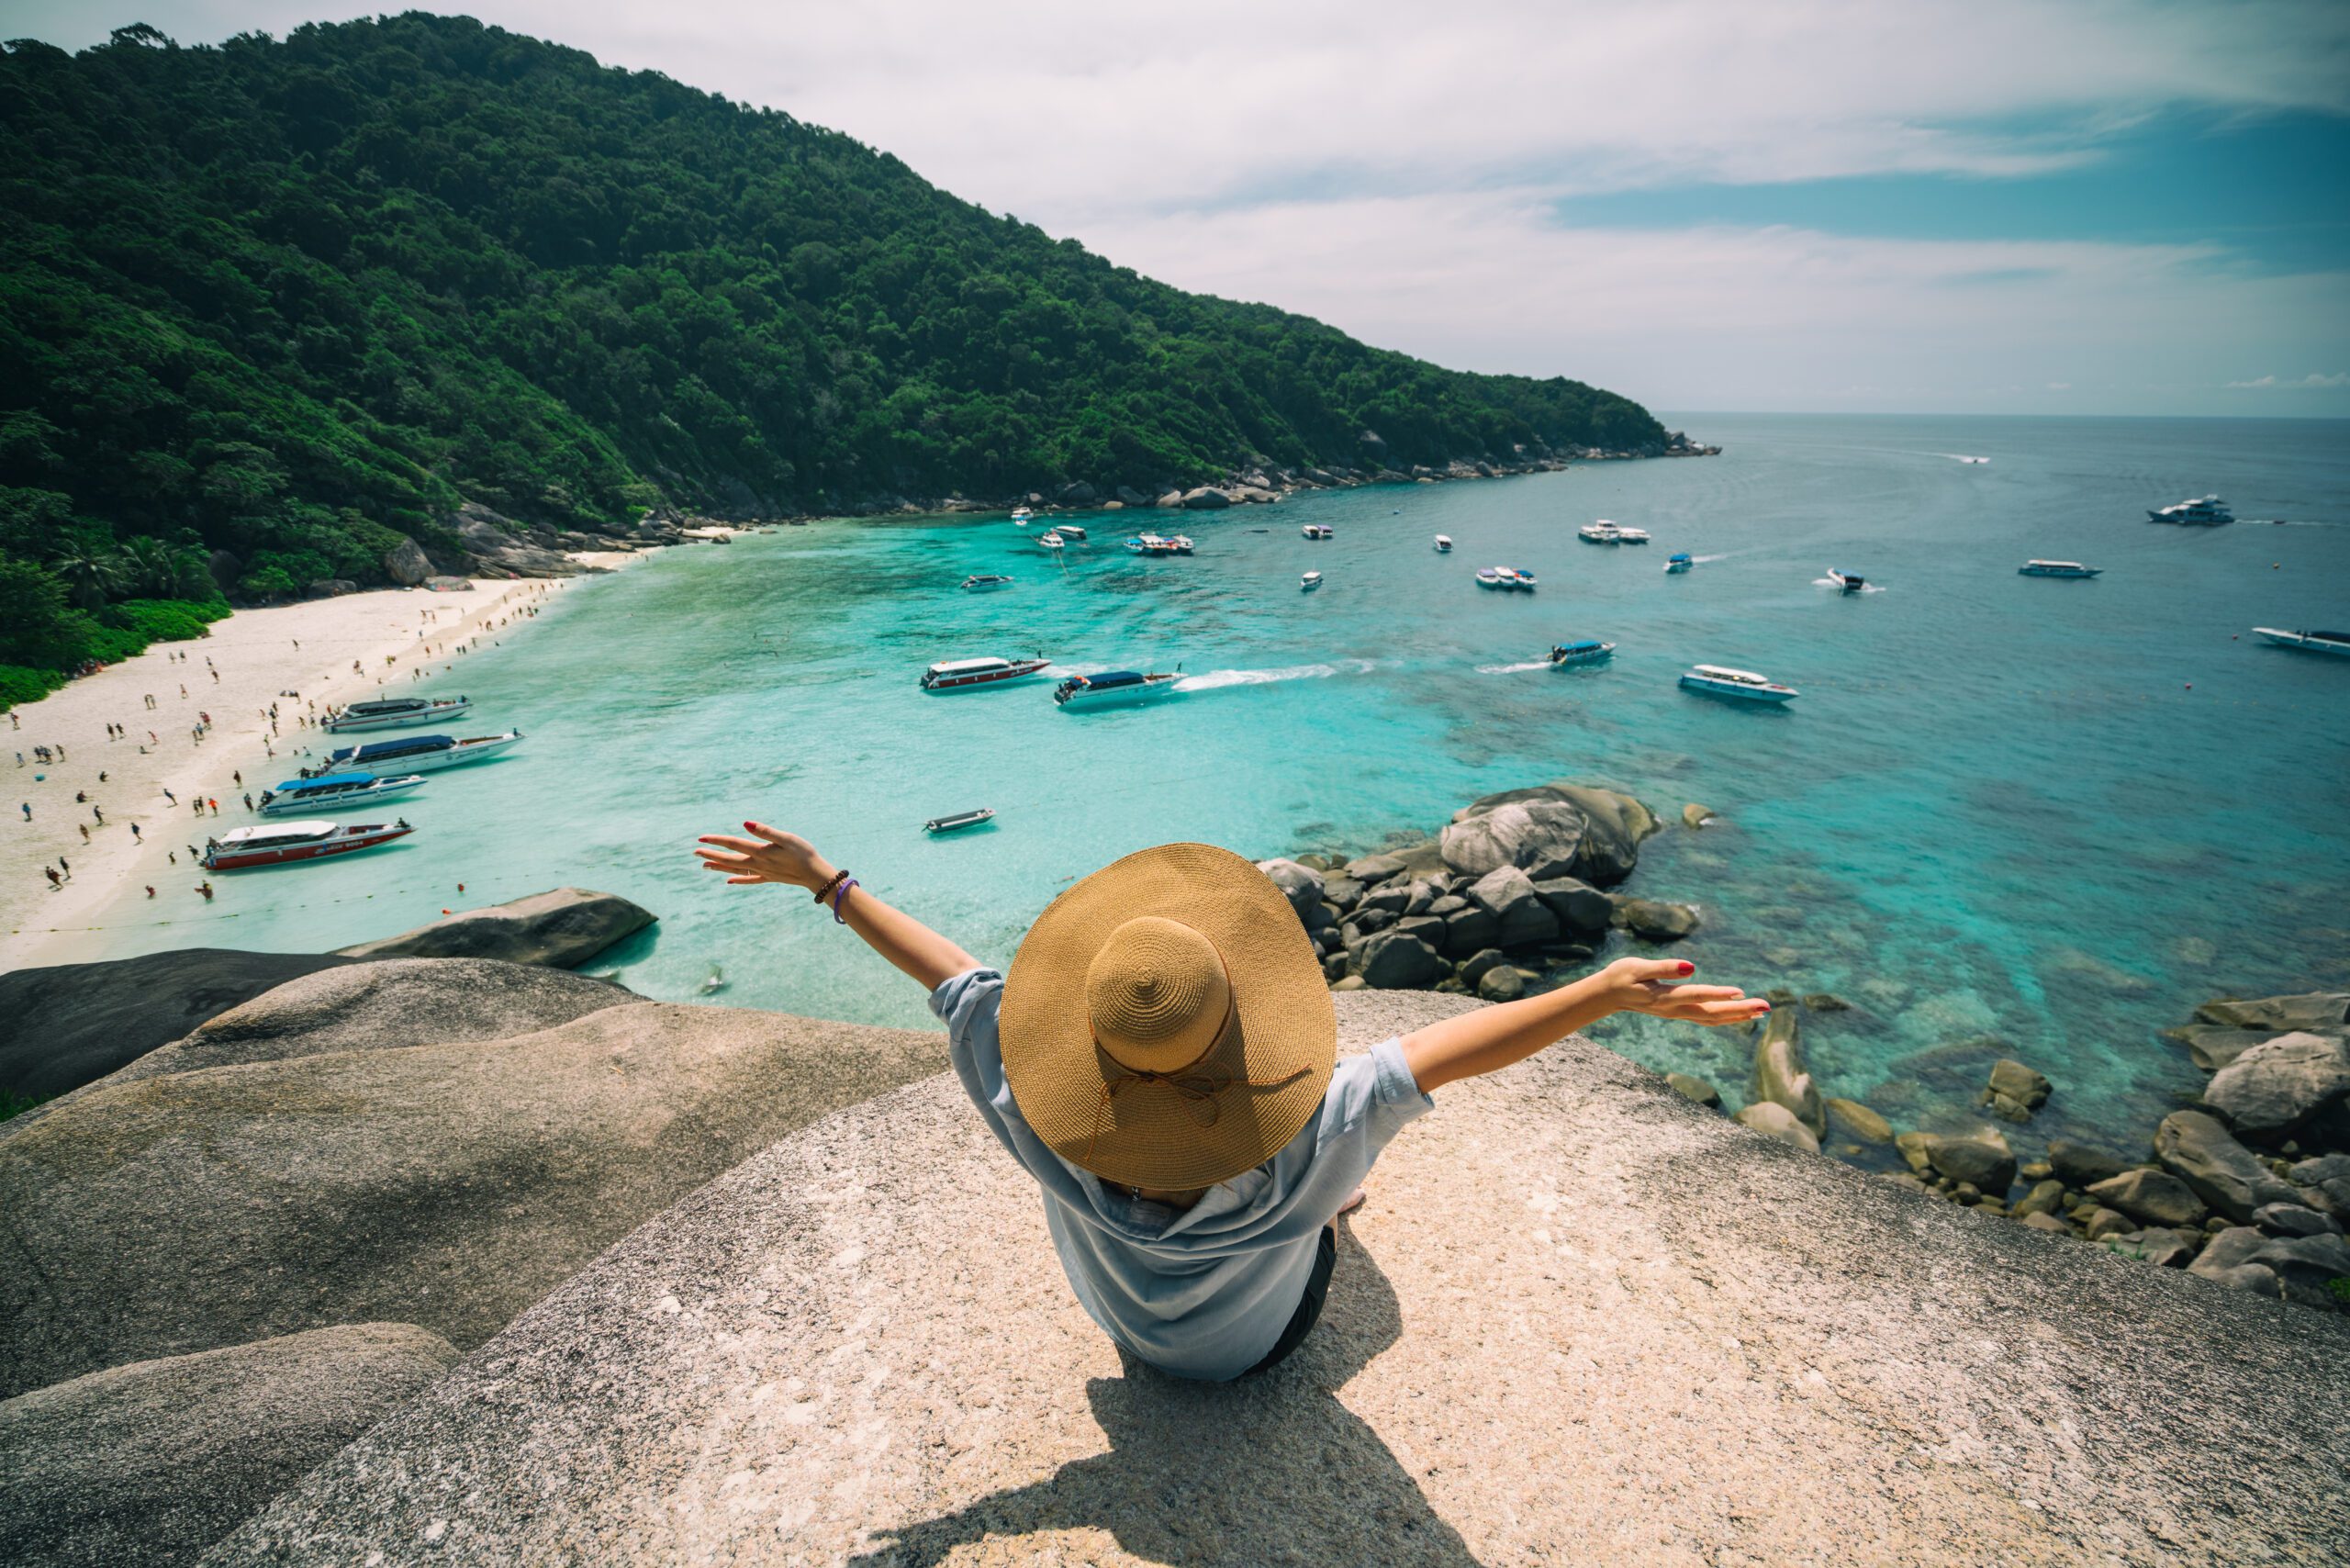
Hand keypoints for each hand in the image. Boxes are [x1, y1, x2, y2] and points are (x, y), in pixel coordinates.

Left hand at [694, 821, 837, 891]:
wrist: (817, 875)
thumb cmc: (805, 853)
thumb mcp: (787, 838)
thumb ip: (765, 831)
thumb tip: (745, 824)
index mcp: (760, 851)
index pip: (733, 844)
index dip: (716, 841)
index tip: (701, 838)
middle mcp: (758, 863)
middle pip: (730, 859)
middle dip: (711, 855)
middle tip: (695, 853)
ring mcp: (763, 872)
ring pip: (736, 870)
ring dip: (719, 867)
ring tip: (705, 866)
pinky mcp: (770, 878)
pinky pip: (750, 879)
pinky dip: (738, 879)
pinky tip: (729, 881)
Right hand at [1595, 956, 1767, 1024]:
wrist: (1607, 995)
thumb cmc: (1621, 976)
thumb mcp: (1637, 967)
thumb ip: (1664, 968)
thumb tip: (1691, 967)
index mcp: (1665, 997)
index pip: (1697, 995)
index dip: (1720, 994)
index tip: (1742, 992)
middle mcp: (1675, 1010)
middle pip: (1712, 1013)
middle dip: (1740, 1011)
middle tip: (1766, 1006)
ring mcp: (1677, 1013)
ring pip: (1713, 1019)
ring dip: (1738, 1016)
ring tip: (1761, 1012)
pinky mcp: (1678, 1012)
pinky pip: (1707, 1019)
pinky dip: (1726, 1017)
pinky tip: (1739, 1014)